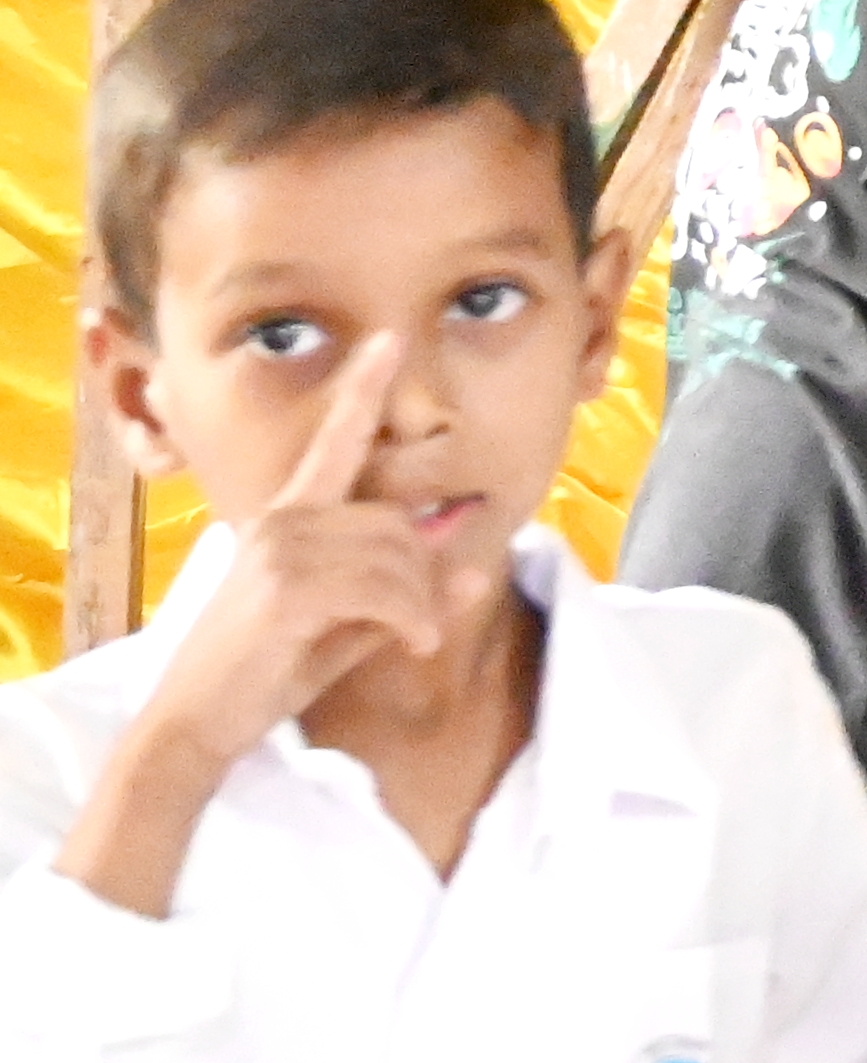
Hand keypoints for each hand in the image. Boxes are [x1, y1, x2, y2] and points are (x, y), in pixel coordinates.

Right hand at [135, 328, 463, 772]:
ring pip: (397, 555)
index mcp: (291, 517)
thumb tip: (475, 566)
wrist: (195, 724)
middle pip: (398, 523)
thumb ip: (405, 593)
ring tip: (412, 639)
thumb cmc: (265, 673)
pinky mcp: (286, 587)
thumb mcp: (345, 626)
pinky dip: (412, 619)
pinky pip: (385, 589)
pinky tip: (413, 645)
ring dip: (419, 604)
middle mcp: (283, 520)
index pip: (334, 442)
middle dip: (424, 575)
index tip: (389, 338)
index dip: (362, 390)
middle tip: (420, 622)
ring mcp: (281, 549)